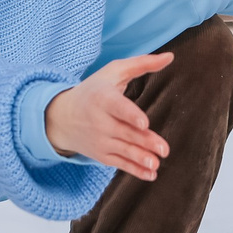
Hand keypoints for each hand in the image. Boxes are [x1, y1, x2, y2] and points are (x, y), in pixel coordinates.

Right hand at [43, 53, 173, 181]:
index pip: (118, 107)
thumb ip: (142, 64)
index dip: (130, 115)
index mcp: (103, 98)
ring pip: (123, 150)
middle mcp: (100, 121)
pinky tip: (151, 175)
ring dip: (141, 159)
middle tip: (163, 149)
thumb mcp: (113, 72)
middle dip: (144, 141)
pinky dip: (134, 171)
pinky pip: (119, 164)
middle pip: (125, 132)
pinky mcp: (101, 155)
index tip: (144, 123)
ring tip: (156, 164)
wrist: (62, 116)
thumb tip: (170, 57)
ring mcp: (100, 140)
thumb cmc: (94, 90)